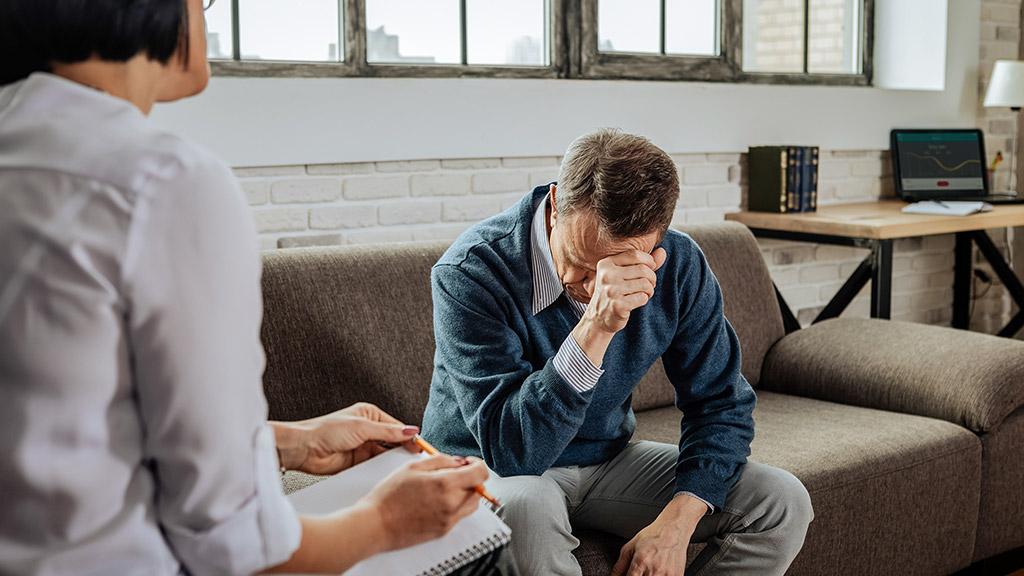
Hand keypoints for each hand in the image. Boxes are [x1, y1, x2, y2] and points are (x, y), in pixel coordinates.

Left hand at [271, 402, 419, 475]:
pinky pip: (376, 465)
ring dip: (393, 460)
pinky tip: (389, 472)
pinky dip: (383, 469)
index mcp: (370, 415)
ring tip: (403, 466)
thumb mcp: (362, 428)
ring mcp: (363, 446)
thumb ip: (388, 432)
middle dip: (403, 449)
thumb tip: (410, 431)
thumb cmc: (326, 431)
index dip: (409, 437)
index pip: (396, 427)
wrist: (304, 449)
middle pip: (393, 441)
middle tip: (416, 459)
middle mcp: (368, 430)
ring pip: (386, 454)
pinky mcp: (358, 461)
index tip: (421, 446)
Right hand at [360, 455, 489, 551]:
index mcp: (445, 484)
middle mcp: (452, 503)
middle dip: (470, 479)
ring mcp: (449, 520)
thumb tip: (460, 462)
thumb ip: (441, 460)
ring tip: (444, 488)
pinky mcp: (444, 531)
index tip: (467, 462)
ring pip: (472, 504)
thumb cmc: (389, 495)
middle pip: (479, 489)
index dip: (476, 464)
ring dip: (465, 493)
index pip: (481, 473)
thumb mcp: (413, 466)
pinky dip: (455, 506)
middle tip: (453, 474)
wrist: (376, 524)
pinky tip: (436, 501)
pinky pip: (460, 515)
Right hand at [584, 247, 666, 334]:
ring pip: (645, 284)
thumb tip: (662, 252)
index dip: (649, 261)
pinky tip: (637, 302)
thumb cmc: (614, 293)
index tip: (650, 269)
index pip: (635, 255)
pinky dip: (644, 300)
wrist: (599, 318)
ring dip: (650, 290)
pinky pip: (642, 298)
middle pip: (643, 269)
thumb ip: (643, 263)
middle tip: (649, 285)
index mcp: (606, 263)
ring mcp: (611, 291)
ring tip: (644, 294)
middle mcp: (607, 275)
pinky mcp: (617, 306)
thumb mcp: (624, 274)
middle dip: (652, 278)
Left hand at [611, 494, 705, 575]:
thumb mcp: (630, 547)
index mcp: (641, 562)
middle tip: (639, 572)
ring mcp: (666, 575)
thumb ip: (620, 566)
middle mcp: (654, 570)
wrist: (673, 530)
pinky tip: (658, 572)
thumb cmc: (652, 536)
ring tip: (649, 570)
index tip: (629, 575)